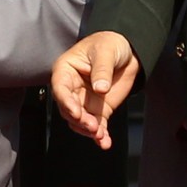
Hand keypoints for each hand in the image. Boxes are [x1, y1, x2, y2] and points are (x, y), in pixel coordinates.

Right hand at [51, 31, 139, 149]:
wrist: (127, 51)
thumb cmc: (109, 44)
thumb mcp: (106, 52)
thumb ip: (102, 70)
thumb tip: (100, 89)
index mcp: (66, 71)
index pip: (60, 88)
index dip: (66, 102)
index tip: (76, 113)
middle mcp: (71, 88)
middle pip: (68, 108)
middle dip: (79, 120)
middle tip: (93, 126)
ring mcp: (84, 101)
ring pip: (79, 121)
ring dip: (88, 130)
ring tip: (100, 136)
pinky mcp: (98, 110)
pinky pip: (97, 125)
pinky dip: (100, 135)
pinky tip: (105, 143)